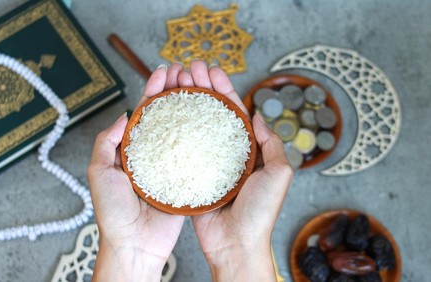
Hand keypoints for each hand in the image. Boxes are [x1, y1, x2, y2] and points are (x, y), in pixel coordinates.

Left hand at [87, 64, 186, 280]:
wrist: (134, 244)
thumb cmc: (112, 212)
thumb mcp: (99, 172)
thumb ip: (106, 142)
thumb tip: (125, 115)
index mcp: (132, 150)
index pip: (144, 113)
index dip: (153, 90)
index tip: (163, 72)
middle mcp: (153, 154)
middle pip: (166, 115)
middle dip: (175, 91)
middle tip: (186, 72)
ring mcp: (171, 165)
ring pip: (183, 130)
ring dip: (190, 106)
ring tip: (200, 85)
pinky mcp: (187, 179)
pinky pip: (195, 154)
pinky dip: (203, 135)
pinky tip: (211, 118)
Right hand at [182, 60, 293, 281]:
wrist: (236, 244)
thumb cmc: (260, 212)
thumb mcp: (279, 174)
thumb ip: (272, 143)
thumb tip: (260, 116)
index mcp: (248, 150)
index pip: (234, 112)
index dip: (223, 89)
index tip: (210, 70)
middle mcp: (226, 153)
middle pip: (212, 114)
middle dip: (201, 89)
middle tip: (188, 69)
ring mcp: (207, 164)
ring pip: (195, 127)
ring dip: (186, 104)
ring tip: (174, 83)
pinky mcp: (191, 176)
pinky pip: (182, 150)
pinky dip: (175, 132)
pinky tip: (165, 116)